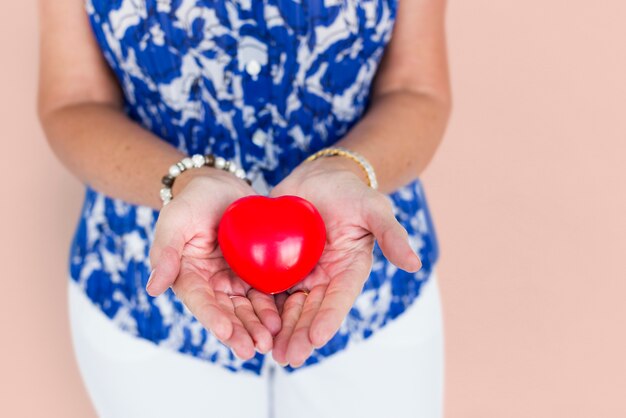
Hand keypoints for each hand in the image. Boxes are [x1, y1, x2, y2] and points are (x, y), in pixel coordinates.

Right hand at [147, 168, 280, 359]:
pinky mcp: (255, 273)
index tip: (225, 331)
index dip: (213, 318)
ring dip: (257, 326)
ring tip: (270, 341)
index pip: (201, 302)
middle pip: (226, 312)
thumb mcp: (175, 220)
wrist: (220, 186)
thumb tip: (153, 288)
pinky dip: (274, 307)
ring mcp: (235, 280)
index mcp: (190, 277)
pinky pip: (266, 292)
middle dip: (239, 331)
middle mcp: (213, 284)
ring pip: (247, 308)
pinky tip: (284, 320)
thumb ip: (165, 252)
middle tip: (253, 349)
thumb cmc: (193, 200)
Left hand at [268, 156, 421, 366]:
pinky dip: (261, 308)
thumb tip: (415, 265)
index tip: (317, 338)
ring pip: (289, 307)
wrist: (319, 178)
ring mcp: (301, 273)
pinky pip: (268, 288)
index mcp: (349, 270)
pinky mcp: (278, 265)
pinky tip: (250, 324)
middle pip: (312, 310)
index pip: (339, 298)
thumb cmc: (351, 193)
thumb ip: (392, 235)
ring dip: (281, 331)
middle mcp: (325, 278)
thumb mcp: (374, 209)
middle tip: (288, 357)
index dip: (329, 318)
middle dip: (301, 334)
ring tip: (271, 353)